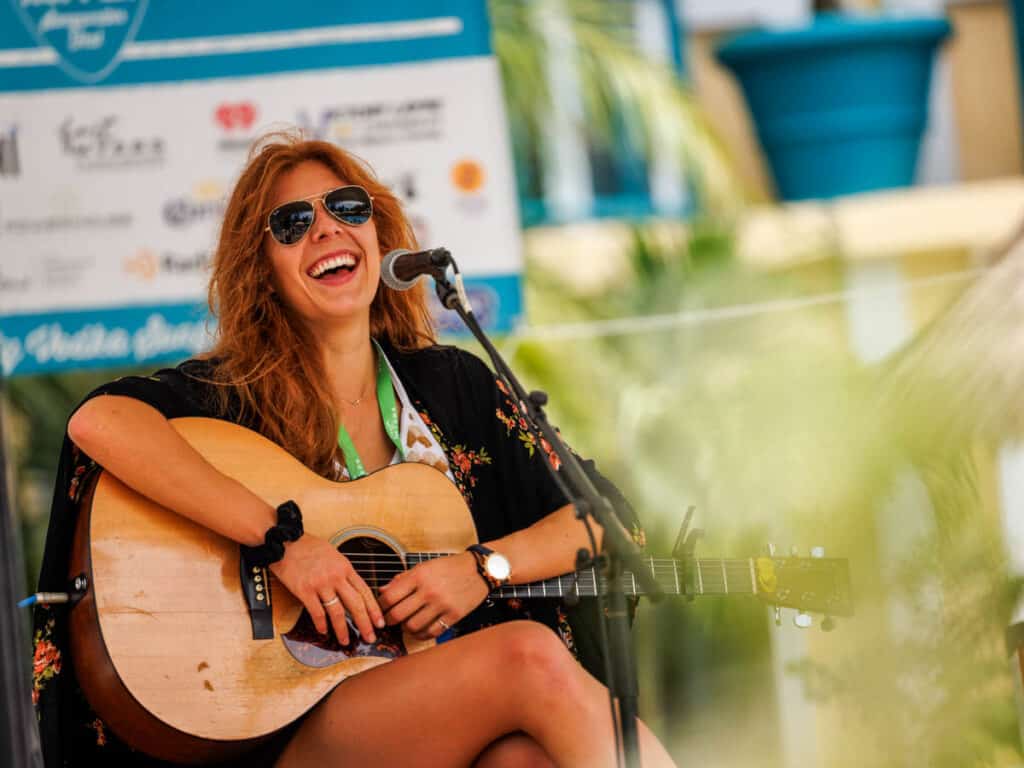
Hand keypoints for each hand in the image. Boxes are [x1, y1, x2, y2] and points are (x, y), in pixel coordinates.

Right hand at [269, 534, 384, 644]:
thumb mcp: (333, 554)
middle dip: (365, 624)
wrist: (285, 541)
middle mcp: (336, 576)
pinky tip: (324, 631)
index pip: (365, 591)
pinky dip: (321, 624)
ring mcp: (321, 584)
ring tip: (346, 641)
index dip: (374, 609)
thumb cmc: (307, 546)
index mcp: (345, 567)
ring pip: (337, 612)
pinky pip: (316, 612)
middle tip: (370, 638)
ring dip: (342, 630)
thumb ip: (343, 571)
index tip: (380, 622)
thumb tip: (351, 586)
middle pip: (356, 604)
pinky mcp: (304, 590)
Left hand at [377, 552, 488, 639]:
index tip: (381, 609)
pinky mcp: (454, 616)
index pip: (390, 596)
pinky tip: (420, 629)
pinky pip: (431, 632)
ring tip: (406, 624)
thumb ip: (403, 578)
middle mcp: (429, 590)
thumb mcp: (425, 566)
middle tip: (389, 621)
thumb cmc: (450, 567)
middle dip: (389, 620)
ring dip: (405, 628)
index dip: (381, 606)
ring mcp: (442, 605)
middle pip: (398, 615)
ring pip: (412, 626)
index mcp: (419, 575)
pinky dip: (422, 634)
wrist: (480, 570)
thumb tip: (382, 591)